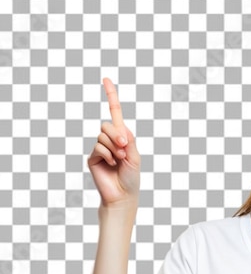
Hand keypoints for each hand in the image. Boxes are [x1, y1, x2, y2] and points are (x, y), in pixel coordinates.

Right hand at [86, 77, 140, 206]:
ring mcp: (100, 149)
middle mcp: (110, 140)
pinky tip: (112, 165)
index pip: (115, 113)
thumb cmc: (132, 178)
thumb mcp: (135, 156)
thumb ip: (128, 140)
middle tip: (124, 147)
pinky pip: (98, 147)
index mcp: (122, 137)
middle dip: (116, 134)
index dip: (111, 96)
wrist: (123, 195)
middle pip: (107, 124)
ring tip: (120, 160)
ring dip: (114, 147)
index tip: (106, 78)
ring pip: (102, 136)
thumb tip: (120, 128)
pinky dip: (107, 155)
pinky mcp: (93, 158)